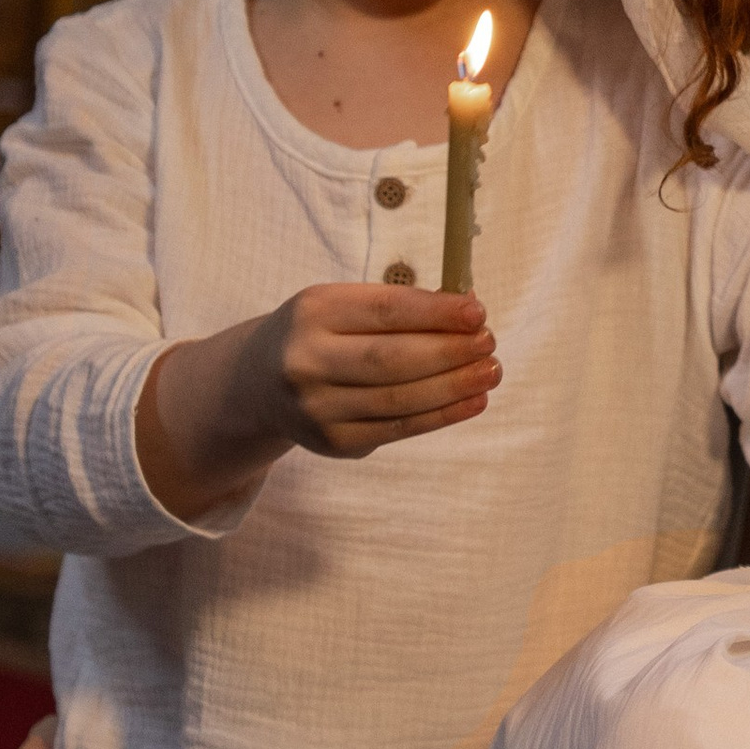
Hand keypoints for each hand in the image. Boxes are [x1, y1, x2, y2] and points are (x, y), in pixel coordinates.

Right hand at [138, 283, 499, 518]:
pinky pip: (398, 430)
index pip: (385, 311)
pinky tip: (472, 401)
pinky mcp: (333, 443)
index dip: (437, 313)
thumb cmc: (320, 333)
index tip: (478, 313)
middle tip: (489, 344)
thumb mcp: (343, 305)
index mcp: (313, 312)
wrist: (259, 382)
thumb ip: (399, 309)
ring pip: (399, 400)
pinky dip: (442, 416)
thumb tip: (469, 313)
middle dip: (450, 352)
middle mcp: (307, 361)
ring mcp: (317, 408)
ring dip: (455, 386)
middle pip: (393, 360)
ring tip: (490, 371)